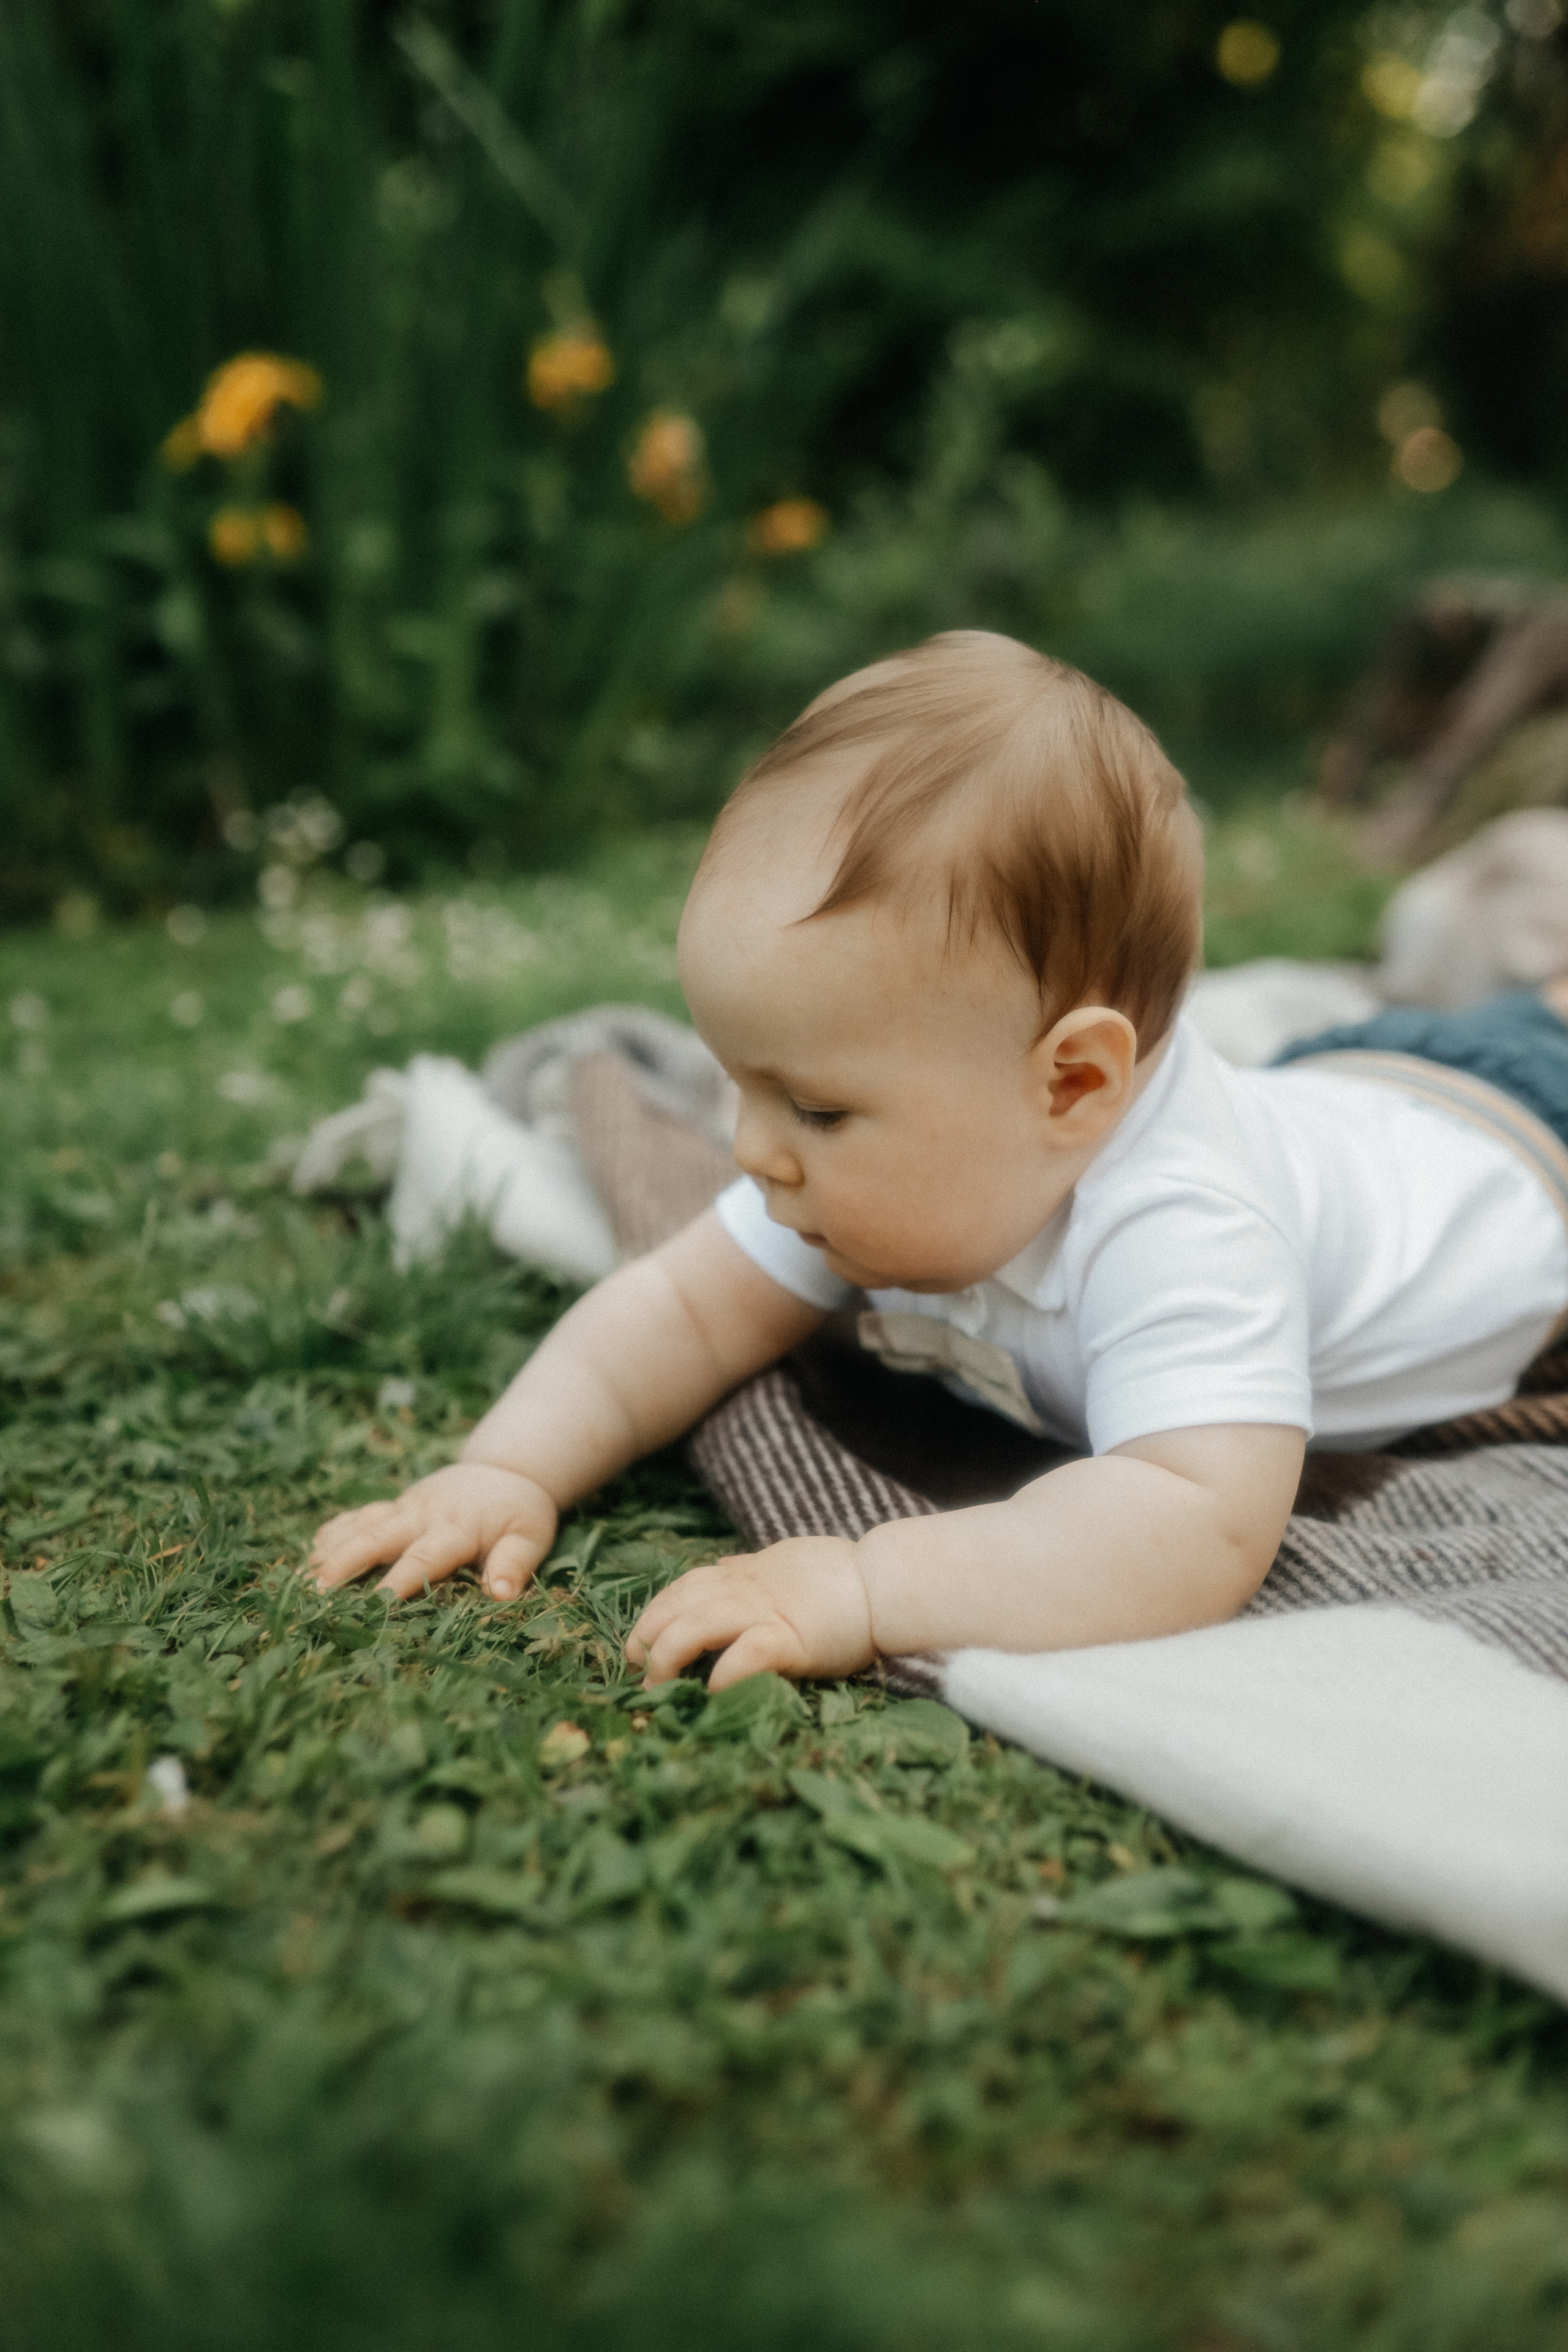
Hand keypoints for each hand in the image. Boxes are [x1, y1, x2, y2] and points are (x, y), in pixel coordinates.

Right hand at [308, 1463, 557, 1601]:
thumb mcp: (531, 1536)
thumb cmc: (519, 1512)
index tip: (373, 1606)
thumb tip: (500, 1594)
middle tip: (314, 1593)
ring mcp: (405, 1507)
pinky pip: (360, 1516)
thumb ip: (514, 1563)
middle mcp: (424, 1515)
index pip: (424, 1557)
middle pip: (377, 1537)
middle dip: (344, 1563)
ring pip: (361, 1525)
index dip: (399, 1582)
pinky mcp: (396, 1505)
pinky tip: (312, 1551)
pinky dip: (336, 1531)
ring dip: (331, 1549)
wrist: (506, 1470)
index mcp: (457, 1527)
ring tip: (301, 1579)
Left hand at [625, 1536, 873, 1690]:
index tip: (640, 1637)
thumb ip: (751, 1567)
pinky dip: (722, 1674)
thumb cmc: (842, 1576)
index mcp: (747, 1574)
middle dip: (648, 1635)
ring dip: (668, 1656)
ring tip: (656, 1685)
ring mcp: (766, 1612)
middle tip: (636, 1666)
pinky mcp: (790, 1639)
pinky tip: (710, 1693)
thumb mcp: (785, 1560)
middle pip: (678, 1605)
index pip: (686, 1586)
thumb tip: (722, 1568)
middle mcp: (747, 1589)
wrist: (885, 1583)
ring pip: (696, 1626)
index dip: (657, 1610)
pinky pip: (744, 1655)